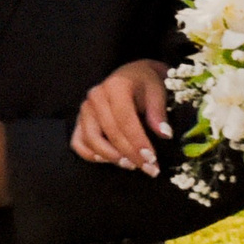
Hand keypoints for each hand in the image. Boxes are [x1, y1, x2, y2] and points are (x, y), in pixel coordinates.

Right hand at [70, 59, 171, 175]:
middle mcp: (96, 96)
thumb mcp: (157, 90)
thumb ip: (159, 111)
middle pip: (110, 133)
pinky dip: (91, 155)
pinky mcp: (79, 120)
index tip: (152, 159)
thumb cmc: (145, 83)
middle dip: (130, 154)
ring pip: (91, 140)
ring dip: (111, 157)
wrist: (132, 75)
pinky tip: (110, 160)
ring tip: (132, 165)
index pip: (125, 119)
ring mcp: (84, 109)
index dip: (138, 142)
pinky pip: (78, 143)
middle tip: (149, 168)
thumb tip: (164, 134)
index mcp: (115, 86)